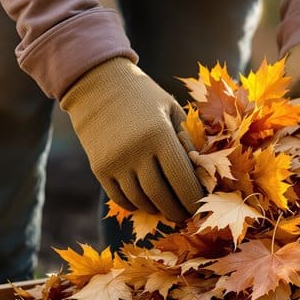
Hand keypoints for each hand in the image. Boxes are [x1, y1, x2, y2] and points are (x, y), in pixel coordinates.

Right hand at [60, 57, 202, 221]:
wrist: (97, 84)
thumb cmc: (144, 97)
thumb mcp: (172, 111)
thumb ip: (188, 142)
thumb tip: (202, 176)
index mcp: (160, 135)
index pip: (183, 180)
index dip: (194, 199)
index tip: (201, 206)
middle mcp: (136, 151)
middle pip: (162, 197)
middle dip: (178, 211)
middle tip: (186, 215)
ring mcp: (115, 162)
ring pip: (142, 202)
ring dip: (158, 209)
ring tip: (168, 207)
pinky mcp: (99, 169)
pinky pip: (121, 199)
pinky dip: (136, 205)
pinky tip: (147, 201)